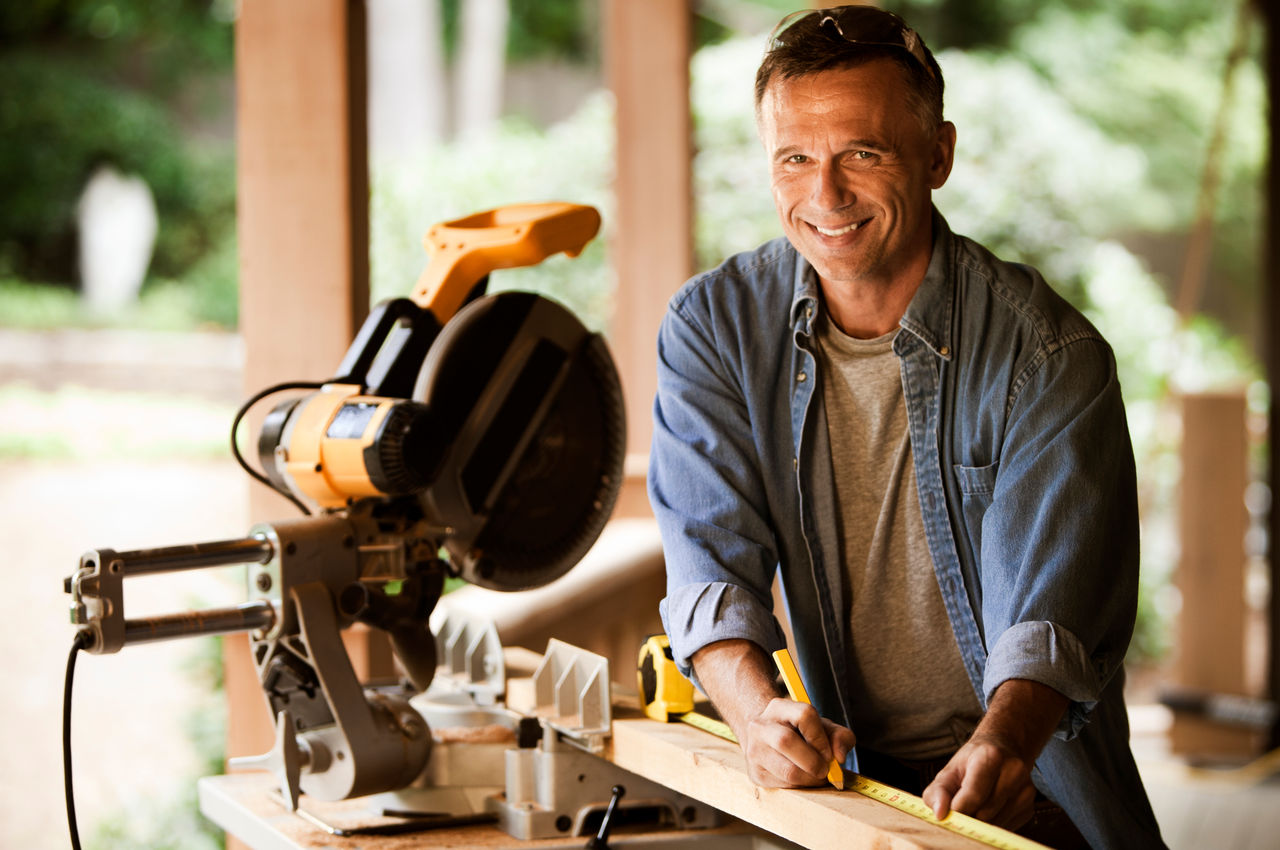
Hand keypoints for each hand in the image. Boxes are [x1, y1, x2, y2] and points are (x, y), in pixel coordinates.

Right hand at [742, 696, 855, 787]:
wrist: (769, 741)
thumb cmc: (802, 733)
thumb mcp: (823, 728)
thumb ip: (840, 737)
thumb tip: (839, 757)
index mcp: (779, 707)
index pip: (804, 715)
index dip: (820, 738)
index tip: (829, 754)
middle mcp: (760, 726)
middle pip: (786, 741)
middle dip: (813, 762)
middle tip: (824, 770)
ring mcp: (754, 750)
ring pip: (786, 770)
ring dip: (809, 779)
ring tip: (815, 776)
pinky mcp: (755, 773)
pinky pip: (783, 785)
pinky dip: (800, 786)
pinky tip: (802, 779)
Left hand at [921, 732, 1035, 829]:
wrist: (1002, 749)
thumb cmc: (972, 762)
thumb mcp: (949, 770)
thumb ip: (938, 792)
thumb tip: (939, 814)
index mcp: (991, 756)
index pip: (974, 795)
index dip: (958, 810)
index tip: (948, 814)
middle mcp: (1013, 771)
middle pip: (985, 813)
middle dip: (968, 816)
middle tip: (960, 808)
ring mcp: (1026, 789)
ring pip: (996, 824)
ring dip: (981, 822)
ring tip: (975, 805)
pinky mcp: (1030, 806)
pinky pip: (1007, 828)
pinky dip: (993, 824)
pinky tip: (990, 808)